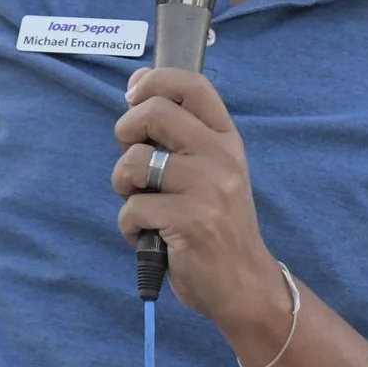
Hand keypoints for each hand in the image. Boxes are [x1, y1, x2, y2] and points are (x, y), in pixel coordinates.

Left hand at [112, 67, 285, 336]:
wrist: (244, 285)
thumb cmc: (215, 224)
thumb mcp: (211, 169)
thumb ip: (178, 130)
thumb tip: (136, 84)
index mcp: (226, 138)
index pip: (192, 84)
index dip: (154, 81)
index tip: (133, 97)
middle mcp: (222, 156)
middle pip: (154, 111)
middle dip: (125, 132)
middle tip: (133, 162)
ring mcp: (209, 188)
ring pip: (134, 161)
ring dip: (123, 185)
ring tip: (141, 202)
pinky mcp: (192, 222)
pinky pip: (133, 208)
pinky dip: (129, 225)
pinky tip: (149, 235)